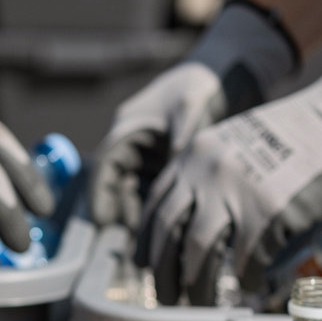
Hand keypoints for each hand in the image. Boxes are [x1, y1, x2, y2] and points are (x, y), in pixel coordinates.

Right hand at [88, 0, 297, 230]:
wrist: (221, 76)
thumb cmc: (200, 86)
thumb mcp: (191, 106)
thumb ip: (181, 134)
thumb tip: (175, 157)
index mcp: (128, 130)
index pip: (104, 167)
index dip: (100, 195)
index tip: (103, 221)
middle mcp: (133, 147)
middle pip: (118, 189)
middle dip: (124, 216)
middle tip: (136, 241)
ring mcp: (148, 160)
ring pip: (137, 197)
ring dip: (144, 220)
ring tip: (156, 244)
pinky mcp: (164, 169)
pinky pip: (156, 197)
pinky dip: (162, 214)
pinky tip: (175, 232)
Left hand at [137, 50, 321, 304]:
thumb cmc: (296, 136)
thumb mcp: (235, 144)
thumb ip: (210, 176)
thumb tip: (193, 223)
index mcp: (194, 155)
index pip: (156, 206)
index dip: (147, 243)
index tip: (145, 266)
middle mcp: (205, 172)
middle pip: (168, 234)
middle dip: (164, 273)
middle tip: (165, 298)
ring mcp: (234, 192)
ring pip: (199, 253)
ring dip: (196, 286)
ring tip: (198, 303)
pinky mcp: (267, 212)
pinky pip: (246, 260)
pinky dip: (246, 280)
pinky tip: (249, 289)